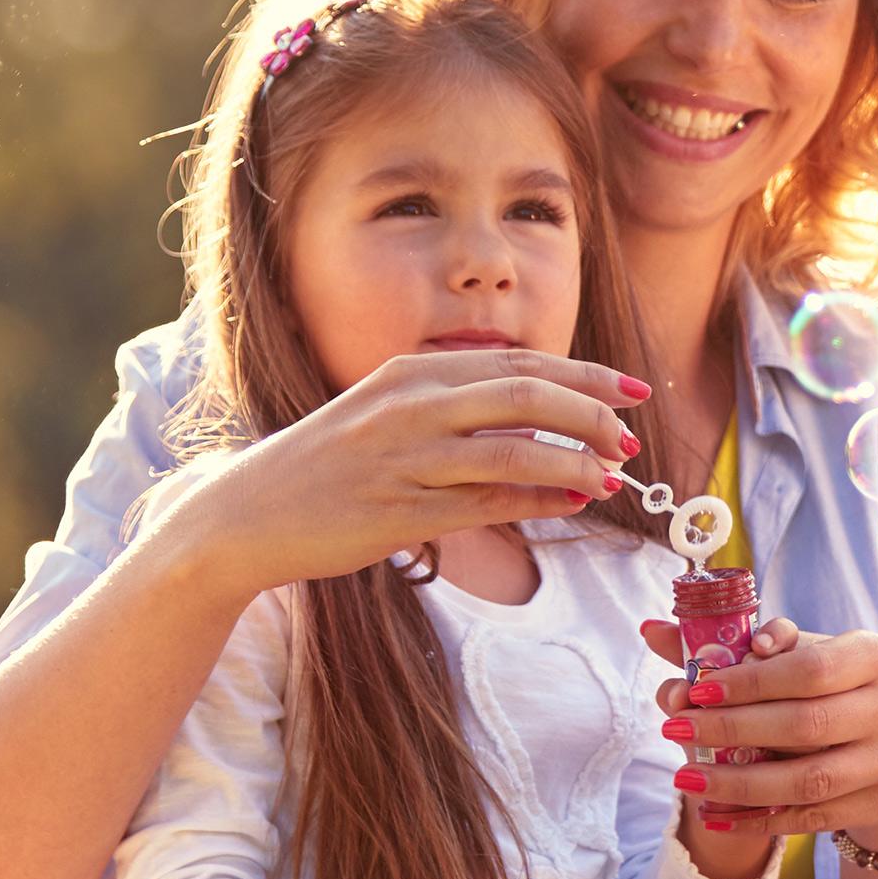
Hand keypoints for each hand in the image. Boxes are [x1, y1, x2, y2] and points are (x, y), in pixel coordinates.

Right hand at [137, 348, 644, 598]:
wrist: (245, 515)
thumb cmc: (326, 467)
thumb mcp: (386, 417)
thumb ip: (455, 411)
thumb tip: (540, 423)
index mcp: (409, 374)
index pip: (517, 363)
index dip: (584, 375)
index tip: (631, 391)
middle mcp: (409, 406)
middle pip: (526, 395)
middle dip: (592, 414)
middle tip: (632, 437)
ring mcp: (403, 458)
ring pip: (514, 449)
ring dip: (575, 462)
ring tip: (613, 475)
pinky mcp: (398, 511)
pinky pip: (486, 503)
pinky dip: (538, 500)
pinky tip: (572, 502)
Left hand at [640, 618, 877, 848]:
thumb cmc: (833, 686)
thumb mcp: (797, 655)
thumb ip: (731, 645)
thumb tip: (654, 632)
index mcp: (875, 655)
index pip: (808, 669)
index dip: (750, 683)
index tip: (696, 690)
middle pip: (805, 725)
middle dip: (732, 731)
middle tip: (675, 730)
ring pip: (807, 781)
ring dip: (738, 784)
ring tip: (685, 779)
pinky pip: (810, 818)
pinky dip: (757, 819)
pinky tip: (713, 813)